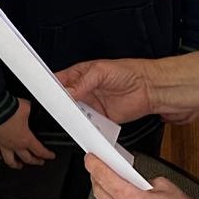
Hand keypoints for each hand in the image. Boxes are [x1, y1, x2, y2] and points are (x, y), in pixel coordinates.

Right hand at [0, 98, 55, 168]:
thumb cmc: (7, 110)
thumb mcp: (25, 107)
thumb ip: (29, 110)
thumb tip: (29, 107)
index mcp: (25, 138)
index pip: (40, 150)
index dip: (47, 155)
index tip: (50, 156)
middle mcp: (14, 145)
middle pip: (27, 159)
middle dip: (35, 161)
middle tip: (38, 162)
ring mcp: (3, 145)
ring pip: (10, 161)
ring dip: (15, 164)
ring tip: (18, 165)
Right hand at [60, 56, 198, 124]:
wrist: (149, 88)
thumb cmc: (128, 72)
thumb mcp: (100, 71)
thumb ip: (82, 82)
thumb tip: (68, 91)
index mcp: (81, 75)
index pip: (61, 81)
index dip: (53, 87)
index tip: (48, 94)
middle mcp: (86, 90)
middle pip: (67, 100)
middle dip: (62, 105)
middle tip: (59, 108)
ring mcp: (94, 105)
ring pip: (77, 113)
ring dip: (74, 117)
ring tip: (72, 118)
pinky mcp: (103, 118)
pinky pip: (91, 125)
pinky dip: (87, 127)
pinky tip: (85, 126)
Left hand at [85, 155, 198, 198]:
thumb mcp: (165, 185)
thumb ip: (144, 181)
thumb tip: (138, 182)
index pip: (103, 176)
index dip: (94, 164)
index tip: (90, 159)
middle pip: (100, 193)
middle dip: (97, 180)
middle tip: (99, 170)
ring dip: (113, 198)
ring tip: (122, 190)